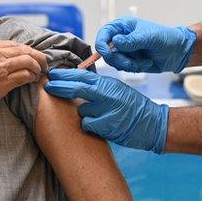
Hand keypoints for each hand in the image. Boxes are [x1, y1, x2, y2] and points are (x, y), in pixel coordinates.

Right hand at [0, 39, 46, 120]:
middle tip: (44, 62)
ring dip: (37, 66)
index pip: (13, 43)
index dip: (26, 49)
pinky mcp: (2, 83)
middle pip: (24, 49)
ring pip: (28, 61)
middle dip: (37, 56)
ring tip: (40, 72)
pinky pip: (24, 76)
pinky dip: (32, 77)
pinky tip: (32, 80)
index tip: (32, 55)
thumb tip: (2, 56)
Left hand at [44, 68, 168, 153]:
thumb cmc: (133, 107)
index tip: (52, 74)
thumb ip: (99, 87)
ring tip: (96, 115)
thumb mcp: (117, 90)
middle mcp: (107, 94)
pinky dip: (90, 126)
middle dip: (60, 86)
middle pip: (77, 88)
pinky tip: (100, 126)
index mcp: (109, 83)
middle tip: (48, 85)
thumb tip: (77, 82)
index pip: (83, 75)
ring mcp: (107, 110)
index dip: (65, 75)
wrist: (153, 124)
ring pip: (82, 110)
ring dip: (83, 113)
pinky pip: (88, 124)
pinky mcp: (107, 126)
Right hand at [94, 17, 196, 72]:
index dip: (101, 43)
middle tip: (131, 62)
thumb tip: (114, 41)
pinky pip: (123, 68)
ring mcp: (125, 51)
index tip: (105, 52)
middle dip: (119, 59)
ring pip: (115, 62)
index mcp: (123, 26)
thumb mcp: (149, 37)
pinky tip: (146, 63)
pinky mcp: (130, 61)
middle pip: (106, 51)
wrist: (178, 52)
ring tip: (144, 61)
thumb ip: (131, 40)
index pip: (104, 33)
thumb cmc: (166, 38)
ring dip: (129, 65)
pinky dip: (134, 68)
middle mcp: (121, 38)